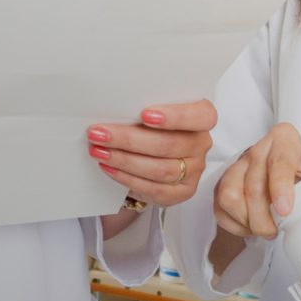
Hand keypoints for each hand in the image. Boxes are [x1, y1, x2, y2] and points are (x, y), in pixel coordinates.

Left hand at [88, 101, 215, 205]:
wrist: (151, 157)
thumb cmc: (151, 127)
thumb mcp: (150, 113)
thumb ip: (142, 109)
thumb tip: (112, 109)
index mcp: (201, 118)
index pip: (201, 116)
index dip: (175, 116)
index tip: (145, 115)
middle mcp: (200, 144)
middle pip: (168, 144)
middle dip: (129, 139)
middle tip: (100, 134)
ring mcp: (193, 170)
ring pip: (160, 169)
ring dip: (124, 160)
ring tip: (99, 151)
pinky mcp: (182, 191)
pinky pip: (154, 188)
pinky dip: (126, 177)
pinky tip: (109, 168)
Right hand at [211, 123, 300, 239]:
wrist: (277, 166)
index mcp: (283, 140)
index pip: (279, 161)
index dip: (280, 185)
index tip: (286, 210)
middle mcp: (255, 150)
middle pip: (252, 186)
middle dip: (264, 216)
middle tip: (278, 232)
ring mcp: (235, 167)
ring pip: (231, 197)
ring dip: (249, 221)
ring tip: (267, 231)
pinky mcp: (221, 184)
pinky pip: (221, 208)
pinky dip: (237, 225)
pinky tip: (252, 228)